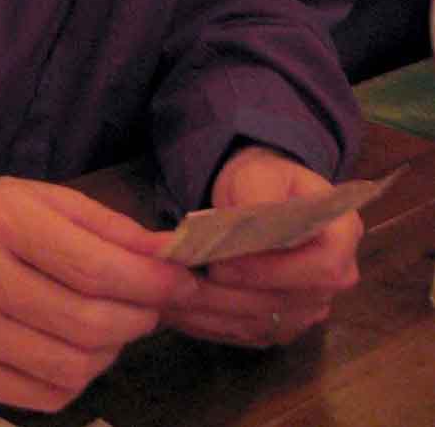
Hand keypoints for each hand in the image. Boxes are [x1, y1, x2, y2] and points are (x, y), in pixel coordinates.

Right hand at [0, 174, 199, 410]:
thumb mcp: (45, 197)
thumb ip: (108, 227)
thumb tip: (168, 255)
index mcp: (4, 220)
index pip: (95, 269)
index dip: (150, 283)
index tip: (182, 283)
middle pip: (88, 323)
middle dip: (139, 318)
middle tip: (152, 307)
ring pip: (72, 367)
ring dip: (111, 350)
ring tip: (113, 324)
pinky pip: (46, 395)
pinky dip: (77, 378)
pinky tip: (75, 346)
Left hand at [160, 145, 361, 348]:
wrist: (258, 197)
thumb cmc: (263, 180)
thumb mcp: (259, 174)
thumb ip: (258, 195)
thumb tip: (249, 220)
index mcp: (342, 235)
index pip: (323, 268)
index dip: (274, 271)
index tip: (226, 264)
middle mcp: (334, 280)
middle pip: (287, 304)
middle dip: (229, 295)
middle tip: (178, 279)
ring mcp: (308, 309)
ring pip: (260, 324)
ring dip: (210, 313)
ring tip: (165, 292)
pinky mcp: (280, 326)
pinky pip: (245, 333)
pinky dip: (208, 323)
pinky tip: (177, 307)